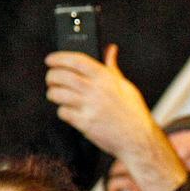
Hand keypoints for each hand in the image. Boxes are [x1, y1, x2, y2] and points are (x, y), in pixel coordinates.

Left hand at [45, 44, 186, 190]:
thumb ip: (112, 68)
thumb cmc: (133, 113)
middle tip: (51, 78)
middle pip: (62, 76)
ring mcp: (90, 107)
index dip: (59, 57)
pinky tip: (68, 111)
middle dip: (51, 76)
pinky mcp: (85, 123)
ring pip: (58, 94)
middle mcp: (96, 90)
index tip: (51, 59)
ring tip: (56, 94)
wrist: (138, 140)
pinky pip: (63, 112)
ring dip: (53, 93)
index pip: (76, 61)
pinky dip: (62, 111)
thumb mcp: (126, 86)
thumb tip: (110, 50)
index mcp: (106, 78)